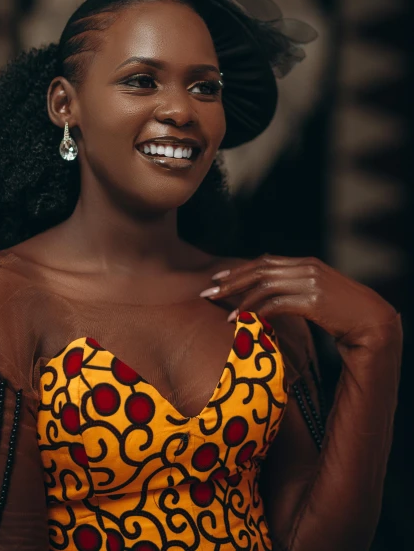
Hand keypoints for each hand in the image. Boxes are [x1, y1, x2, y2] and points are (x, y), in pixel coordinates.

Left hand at [201, 254, 397, 345]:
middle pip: (259, 269)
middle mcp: (306, 268)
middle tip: (209, 292)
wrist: (373, 321)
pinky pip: (276, 303)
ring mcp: (310, 283)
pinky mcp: (313, 301)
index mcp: (306, 263)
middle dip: (232, 281)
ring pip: (264, 285)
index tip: (219, 278)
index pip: (265, 261)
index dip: (239, 269)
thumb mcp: (320, 294)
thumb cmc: (345, 313)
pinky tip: (243, 320)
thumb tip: (273, 296)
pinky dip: (256, 311)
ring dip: (239, 298)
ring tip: (221, 310)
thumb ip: (298, 288)